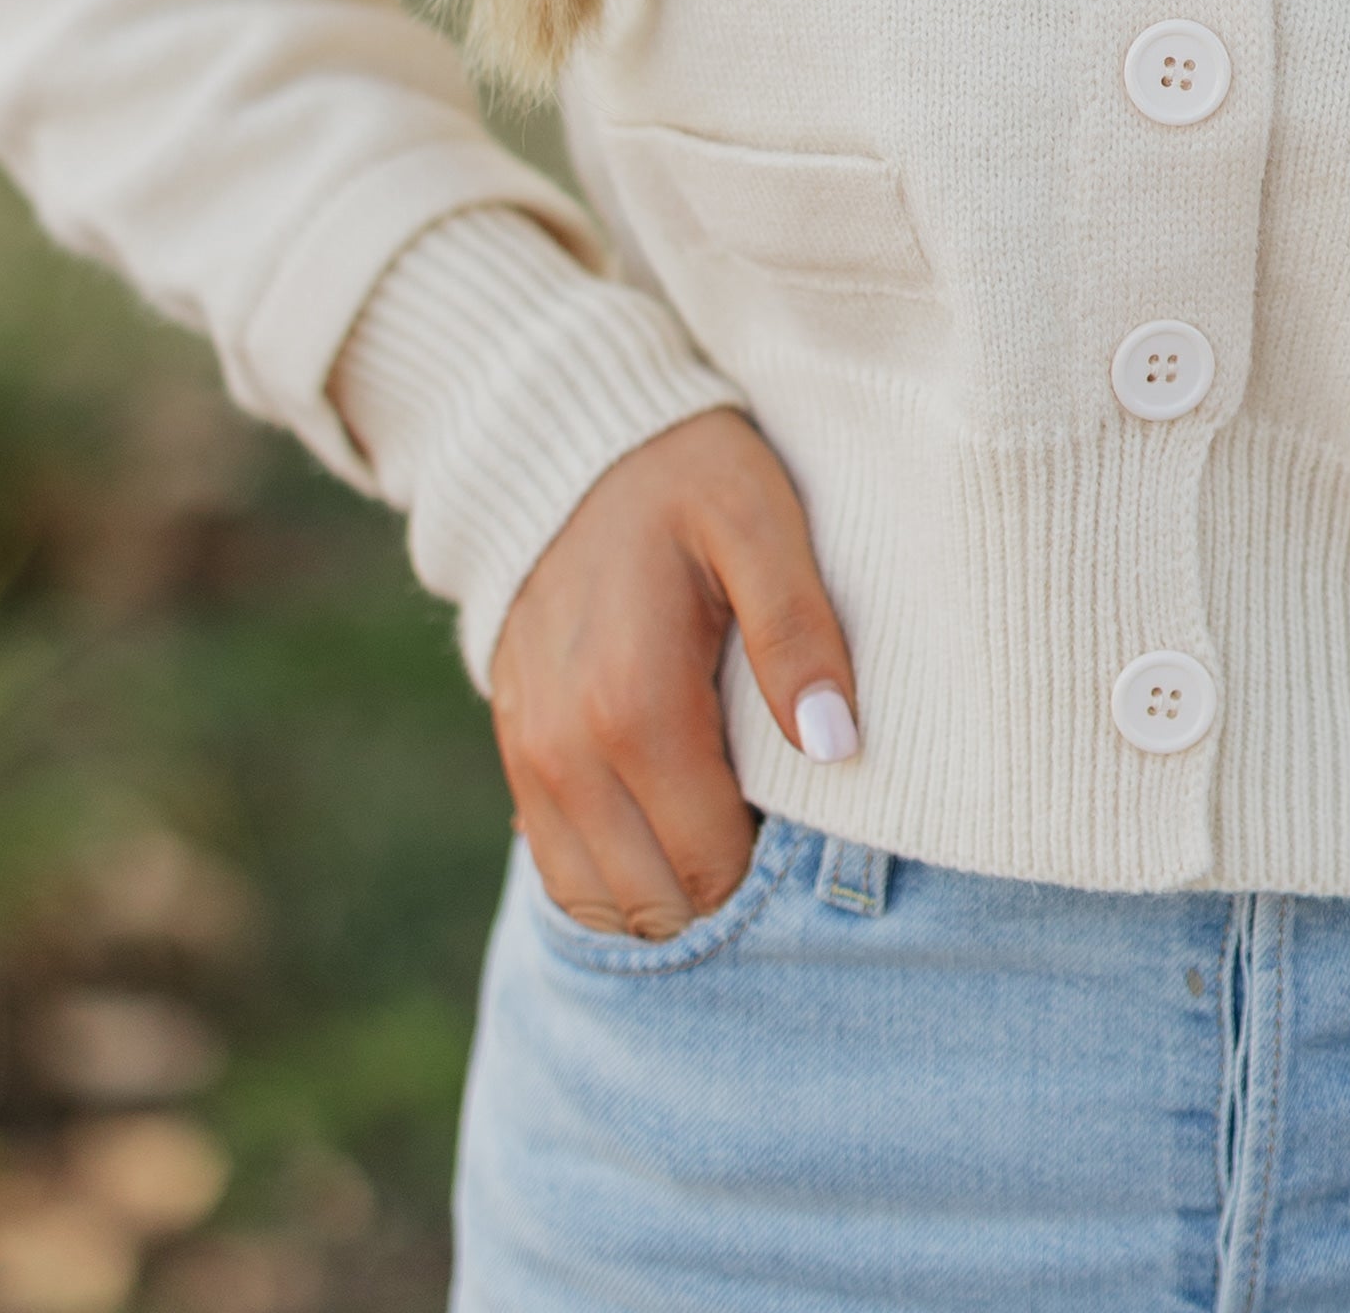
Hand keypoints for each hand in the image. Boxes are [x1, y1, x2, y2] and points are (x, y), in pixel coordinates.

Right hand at [487, 409, 858, 939]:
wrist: (568, 444)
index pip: (711, 865)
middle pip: (656, 904)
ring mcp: (528, 760)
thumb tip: (835, 745)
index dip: (768, 854)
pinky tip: (662, 804)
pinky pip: (558, 868)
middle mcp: (565, 754)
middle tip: (766, 804)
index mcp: (635, 708)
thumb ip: (798, 633)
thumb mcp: (761, 525)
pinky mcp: (513, 753)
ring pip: (598, 903)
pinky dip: (613, 866)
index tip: (799, 798)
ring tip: (717, 806)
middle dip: (719, 879)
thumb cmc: (685, 480)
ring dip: (664, 883)